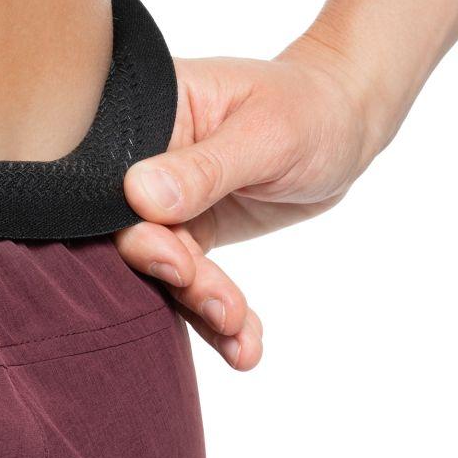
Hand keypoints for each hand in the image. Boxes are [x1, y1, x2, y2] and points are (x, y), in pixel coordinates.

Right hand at [113, 37, 375, 370]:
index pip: (114, 177)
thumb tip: (140, 196)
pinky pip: (190, 282)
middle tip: (219, 308)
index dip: (137, 228)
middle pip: (133, 230)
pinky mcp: (187, 233)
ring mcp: (162, 201)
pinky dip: (216, 316)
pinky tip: (243, 346)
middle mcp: (143, 159)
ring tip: (239, 333)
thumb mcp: (266, 135)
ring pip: (163, 266)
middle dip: (174, 276)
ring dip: (200, 306)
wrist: (344, 125)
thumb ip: (204, 169)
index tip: (174, 263)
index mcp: (149, 116)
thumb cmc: (307, 110)